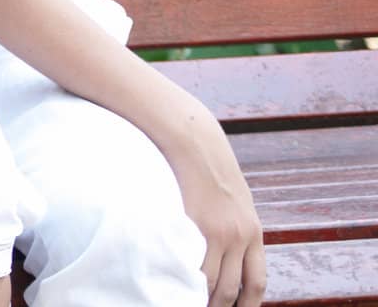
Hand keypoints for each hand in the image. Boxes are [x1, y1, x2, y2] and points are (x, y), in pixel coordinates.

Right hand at [164, 108, 265, 306]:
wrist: (195, 143)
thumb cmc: (209, 167)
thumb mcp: (233, 199)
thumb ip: (233, 225)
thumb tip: (224, 249)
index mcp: (253, 231)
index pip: (256, 281)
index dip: (248, 304)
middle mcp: (240, 236)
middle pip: (232, 289)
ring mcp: (218, 232)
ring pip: (211, 282)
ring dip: (199, 298)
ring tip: (185, 301)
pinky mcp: (195, 226)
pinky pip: (191, 265)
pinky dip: (185, 279)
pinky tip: (176, 284)